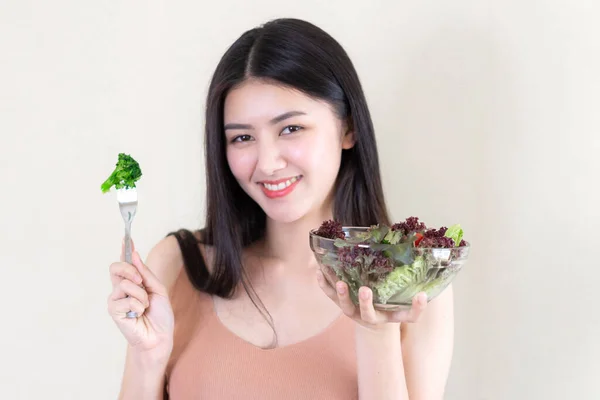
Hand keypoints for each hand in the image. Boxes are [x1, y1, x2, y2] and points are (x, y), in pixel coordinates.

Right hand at [107, 240, 174, 358]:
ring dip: (141, 295)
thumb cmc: (160, 315)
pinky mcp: (114, 311)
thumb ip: (146, 273)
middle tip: (141, 281)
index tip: (126, 238)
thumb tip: (135, 255)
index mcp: (132, 282)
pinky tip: (138, 314)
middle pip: (115, 267)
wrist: (160, 336)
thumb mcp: (158, 290)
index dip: (125, 250)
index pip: (125, 263)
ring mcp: (115, 300)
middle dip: (130, 270)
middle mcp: (120, 289)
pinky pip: (126, 299)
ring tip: (145, 306)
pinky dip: (138, 305)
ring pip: (124, 284)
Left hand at [316, 270, 426, 329]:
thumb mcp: (400, 296)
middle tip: (366, 290)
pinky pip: (331, 296)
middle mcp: (372, 317)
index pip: (408, 316)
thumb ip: (408, 284)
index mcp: (392, 316)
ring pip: (346, 307)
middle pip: (369, 315)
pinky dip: (324, 285)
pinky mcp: (341, 304)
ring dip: (342, 295)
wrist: (373, 317)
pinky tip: (319, 273)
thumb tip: (421, 251)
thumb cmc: (390, 302)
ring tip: (340, 282)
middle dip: (366, 303)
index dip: (416, 309)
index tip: (422, 297)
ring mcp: (355, 312)